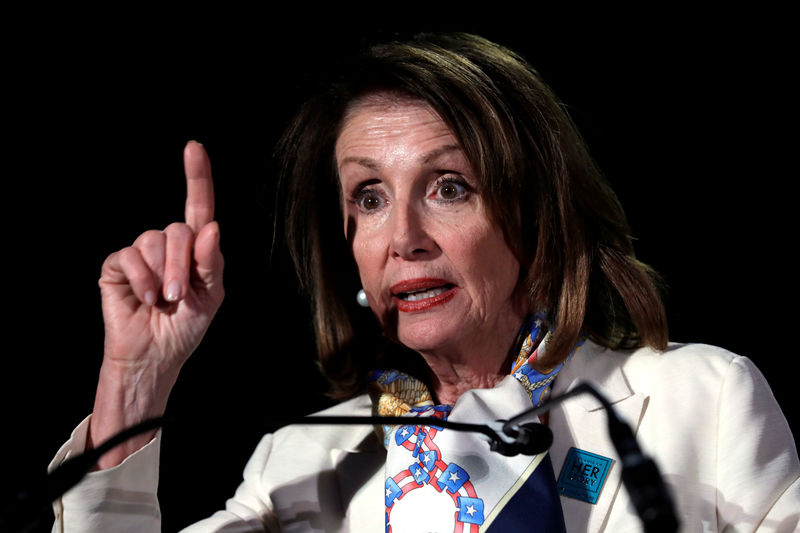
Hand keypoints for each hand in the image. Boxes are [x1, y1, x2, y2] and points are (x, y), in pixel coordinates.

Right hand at [99, 141, 223, 372]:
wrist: (156, 355)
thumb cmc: (185, 327)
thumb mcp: (210, 296)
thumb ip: (212, 262)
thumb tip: (211, 227)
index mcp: (195, 249)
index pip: (198, 207)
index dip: (197, 176)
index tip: (194, 147)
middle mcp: (168, 245)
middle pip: (178, 230)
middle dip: (182, 264)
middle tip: (180, 295)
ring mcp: (141, 254)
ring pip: (153, 240)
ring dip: (163, 273)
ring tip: (164, 300)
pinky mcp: (117, 265)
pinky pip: (129, 256)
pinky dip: (142, 278)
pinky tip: (146, 298)